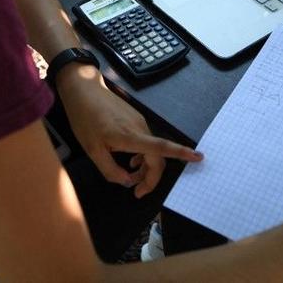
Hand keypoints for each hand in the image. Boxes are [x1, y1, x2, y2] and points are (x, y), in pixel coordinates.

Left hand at [56, 64, 202, 197]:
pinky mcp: (135, 119)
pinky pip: (145, 142)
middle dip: (152, 178)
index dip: (181, 154)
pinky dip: (142, 156)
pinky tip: (131, 161)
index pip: (161, 148)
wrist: (83, 89)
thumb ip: (110, 170)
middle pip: (158, 157)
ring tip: (130, 179)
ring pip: (151, 150)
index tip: (198, 157)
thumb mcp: (91, 150)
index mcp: (130, 136)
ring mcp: (139, 122)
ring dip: (146, 167)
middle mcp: (140, 128)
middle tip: (138, 193)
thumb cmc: (84, 118)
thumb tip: (127, 182)